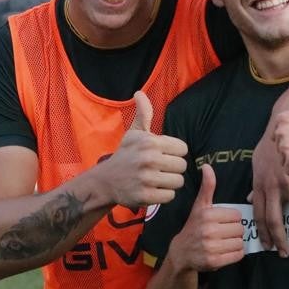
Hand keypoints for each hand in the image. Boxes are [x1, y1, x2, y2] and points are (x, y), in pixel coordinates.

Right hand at [98, 91, 187, 208]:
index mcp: (150, 142)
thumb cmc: (125, 155)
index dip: (174, 153)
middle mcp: (149, 159)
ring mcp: (147, 179)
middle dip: (173, 168)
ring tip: (157, 179)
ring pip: (178, 182)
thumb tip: (139, 92)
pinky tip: (153, 189)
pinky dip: (164, 195)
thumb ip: (144, 113)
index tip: (163, 155)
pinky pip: (170, 196)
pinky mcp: (145, 196)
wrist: (105, 181)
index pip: (183, 149)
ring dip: (169, 182)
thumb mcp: (134, 133)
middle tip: (160, 169)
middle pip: (182, 166)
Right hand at [169, 165, 244, 272]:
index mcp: (207, 214)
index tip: (222, 223)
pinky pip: (238, 255)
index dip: (232, 220)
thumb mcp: (200, 206)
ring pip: (240, 242)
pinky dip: (235, 254)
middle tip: (223, 234)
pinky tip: (224, 252)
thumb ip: (207, 187)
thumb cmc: (194, 227)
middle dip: (234, 232)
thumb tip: (207, 166)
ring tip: (223, 243)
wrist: (182, 253)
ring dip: (235, 244)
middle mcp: (208, 230)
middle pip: (240, 229)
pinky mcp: (214, 261)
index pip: (236, 215)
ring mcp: (211, 247)